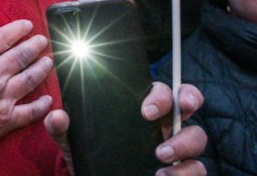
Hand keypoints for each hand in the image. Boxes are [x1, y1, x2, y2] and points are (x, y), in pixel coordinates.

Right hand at [0, 12, 54, 143]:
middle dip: (34, 47)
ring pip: (29, 79)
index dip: (17, 30)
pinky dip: (40, 106)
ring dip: (41, 70)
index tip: (28, 25)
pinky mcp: (5, 119)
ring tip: (49, 63)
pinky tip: (48, 101)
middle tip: (43, 41)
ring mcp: (2, 96)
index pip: (3, 38)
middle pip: (21, 56)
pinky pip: (28, 112)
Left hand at [45, 82, 206, 175]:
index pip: (163, 89)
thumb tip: (58, 116)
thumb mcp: (75, 141)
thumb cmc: (91, 153)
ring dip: (183, 146)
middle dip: (183, 109)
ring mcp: (177, 147)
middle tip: (154, 121)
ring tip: (160, 159)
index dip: (163, 94)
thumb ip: (64, 128)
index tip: (146, 110)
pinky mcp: (182, 171)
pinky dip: (186, 174)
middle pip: (187, 104)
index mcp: (142, 107)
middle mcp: (164, 123)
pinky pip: (198, 169)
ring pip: (197, 137)